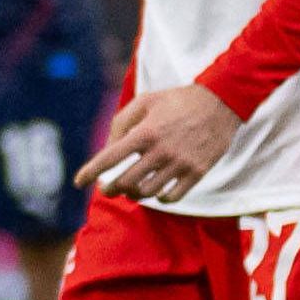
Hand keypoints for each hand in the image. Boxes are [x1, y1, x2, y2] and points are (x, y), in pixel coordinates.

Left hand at [85, 83, 241, 202]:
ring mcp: (180, 163)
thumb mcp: (144, 101)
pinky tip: (156, 190)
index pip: (110, 158)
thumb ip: (121, 123)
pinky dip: (159, 197)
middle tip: (108, 188)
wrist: (221, 102)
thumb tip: (108, 148)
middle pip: (126, 182)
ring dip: (134, 193)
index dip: (91, 172)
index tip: (79, 182)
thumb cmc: (177, 101)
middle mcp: (161, 151)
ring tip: (132, 188)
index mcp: (145, 132)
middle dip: (111, 188)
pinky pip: (171, 197)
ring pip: (147, 192)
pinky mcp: (197, 172)